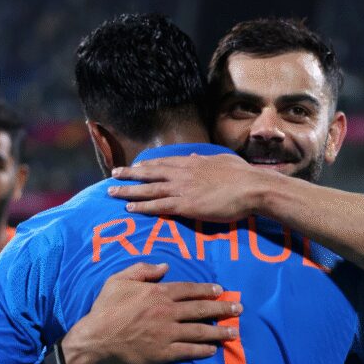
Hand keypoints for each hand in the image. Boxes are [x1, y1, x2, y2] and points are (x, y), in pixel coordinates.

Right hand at [61, 262, 241, 363]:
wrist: (96, 338)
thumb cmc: (106, 308)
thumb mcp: (119, 280)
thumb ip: (143, 269)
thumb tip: (164, 266)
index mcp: (159, 293)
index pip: (190, 290)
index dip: (207, 290)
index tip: (221, 291)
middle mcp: (168, 312)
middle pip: (201, 309)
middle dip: (223, 309)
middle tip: (238, 309)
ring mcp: (167, 333)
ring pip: (200, 331)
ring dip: (220, 331)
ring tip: (234, 332)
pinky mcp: (163, 352)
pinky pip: (188, 350)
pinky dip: (203, 350)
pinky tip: (213, 349)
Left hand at [108, 154, 274, 221]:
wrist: (252, 188)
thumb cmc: (242, 175)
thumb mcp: (222, 160)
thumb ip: (204, 159)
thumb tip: (193, 156)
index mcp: (191, 162)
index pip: (163, 163)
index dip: (146, 165)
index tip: (134, 166)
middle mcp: (182, 173)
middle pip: (149, 173)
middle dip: (129, 174)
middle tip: (113, 175)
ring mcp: (182, 189)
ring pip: (149, 189)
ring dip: (129, 191)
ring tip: (112, 192)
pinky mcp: (185, 205)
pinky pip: (158, 206)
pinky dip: (143, 206)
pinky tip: (130, 207)